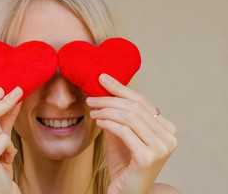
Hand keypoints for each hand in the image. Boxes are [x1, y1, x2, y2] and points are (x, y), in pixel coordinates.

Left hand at [86, 74, 177, 193]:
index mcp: (166, 128)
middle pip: (135, 107)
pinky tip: (97, 121)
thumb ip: (119, 115)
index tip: (102, 78)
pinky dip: (108, 123)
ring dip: (106, 110)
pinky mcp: (148, 157)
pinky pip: (124, 131)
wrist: (126, 192)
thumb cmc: (123, 163)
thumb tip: (105, 91)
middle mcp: (169, 136)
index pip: (142, 101)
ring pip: (129, 117)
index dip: (120, 88)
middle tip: (91, 98)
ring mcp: (161, 147)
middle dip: (109, 99)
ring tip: (91, 110)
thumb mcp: (121, 134)